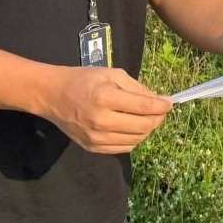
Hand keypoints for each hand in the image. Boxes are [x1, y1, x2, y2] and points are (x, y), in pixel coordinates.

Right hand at [36, 66, 172, 153]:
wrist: (52, 95)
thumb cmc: (83, 80)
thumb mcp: (111, 74)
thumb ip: (137, 88)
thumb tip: (159, 101)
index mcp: (105, 98)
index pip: (144, 107)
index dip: (161, 106)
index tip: (170, 103)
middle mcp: (101, 121)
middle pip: (143, 126)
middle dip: (158, 118)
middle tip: (161, 111)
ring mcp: (96, 138)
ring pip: (136, 140)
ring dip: (147, 129)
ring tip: (148, 118)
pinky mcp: (92, 148)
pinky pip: (124, 148)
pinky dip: (134, 139)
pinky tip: (133, 128)